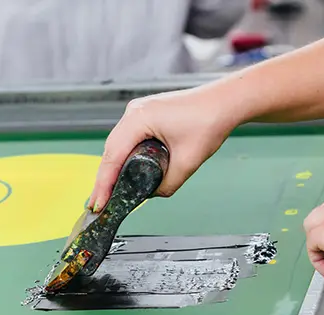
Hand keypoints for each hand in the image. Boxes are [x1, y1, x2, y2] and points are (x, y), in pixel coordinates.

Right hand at [87, 85, 237, 211]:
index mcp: (139, 118)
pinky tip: (122, 172)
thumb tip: (152, 194)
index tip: (98, 204)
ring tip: (107, 192)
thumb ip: (168, 184)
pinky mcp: (146, 114)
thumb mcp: (188, 162)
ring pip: (117, 145)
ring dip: (113, 168)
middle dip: (104, 179)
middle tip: (99, 204)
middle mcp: (134, 112)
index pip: (113, 157)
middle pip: (111, 151)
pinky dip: (123, 156)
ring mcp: (139, 111)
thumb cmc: (210, 121)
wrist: (225, 102)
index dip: (103, 184)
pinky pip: (127, 138)